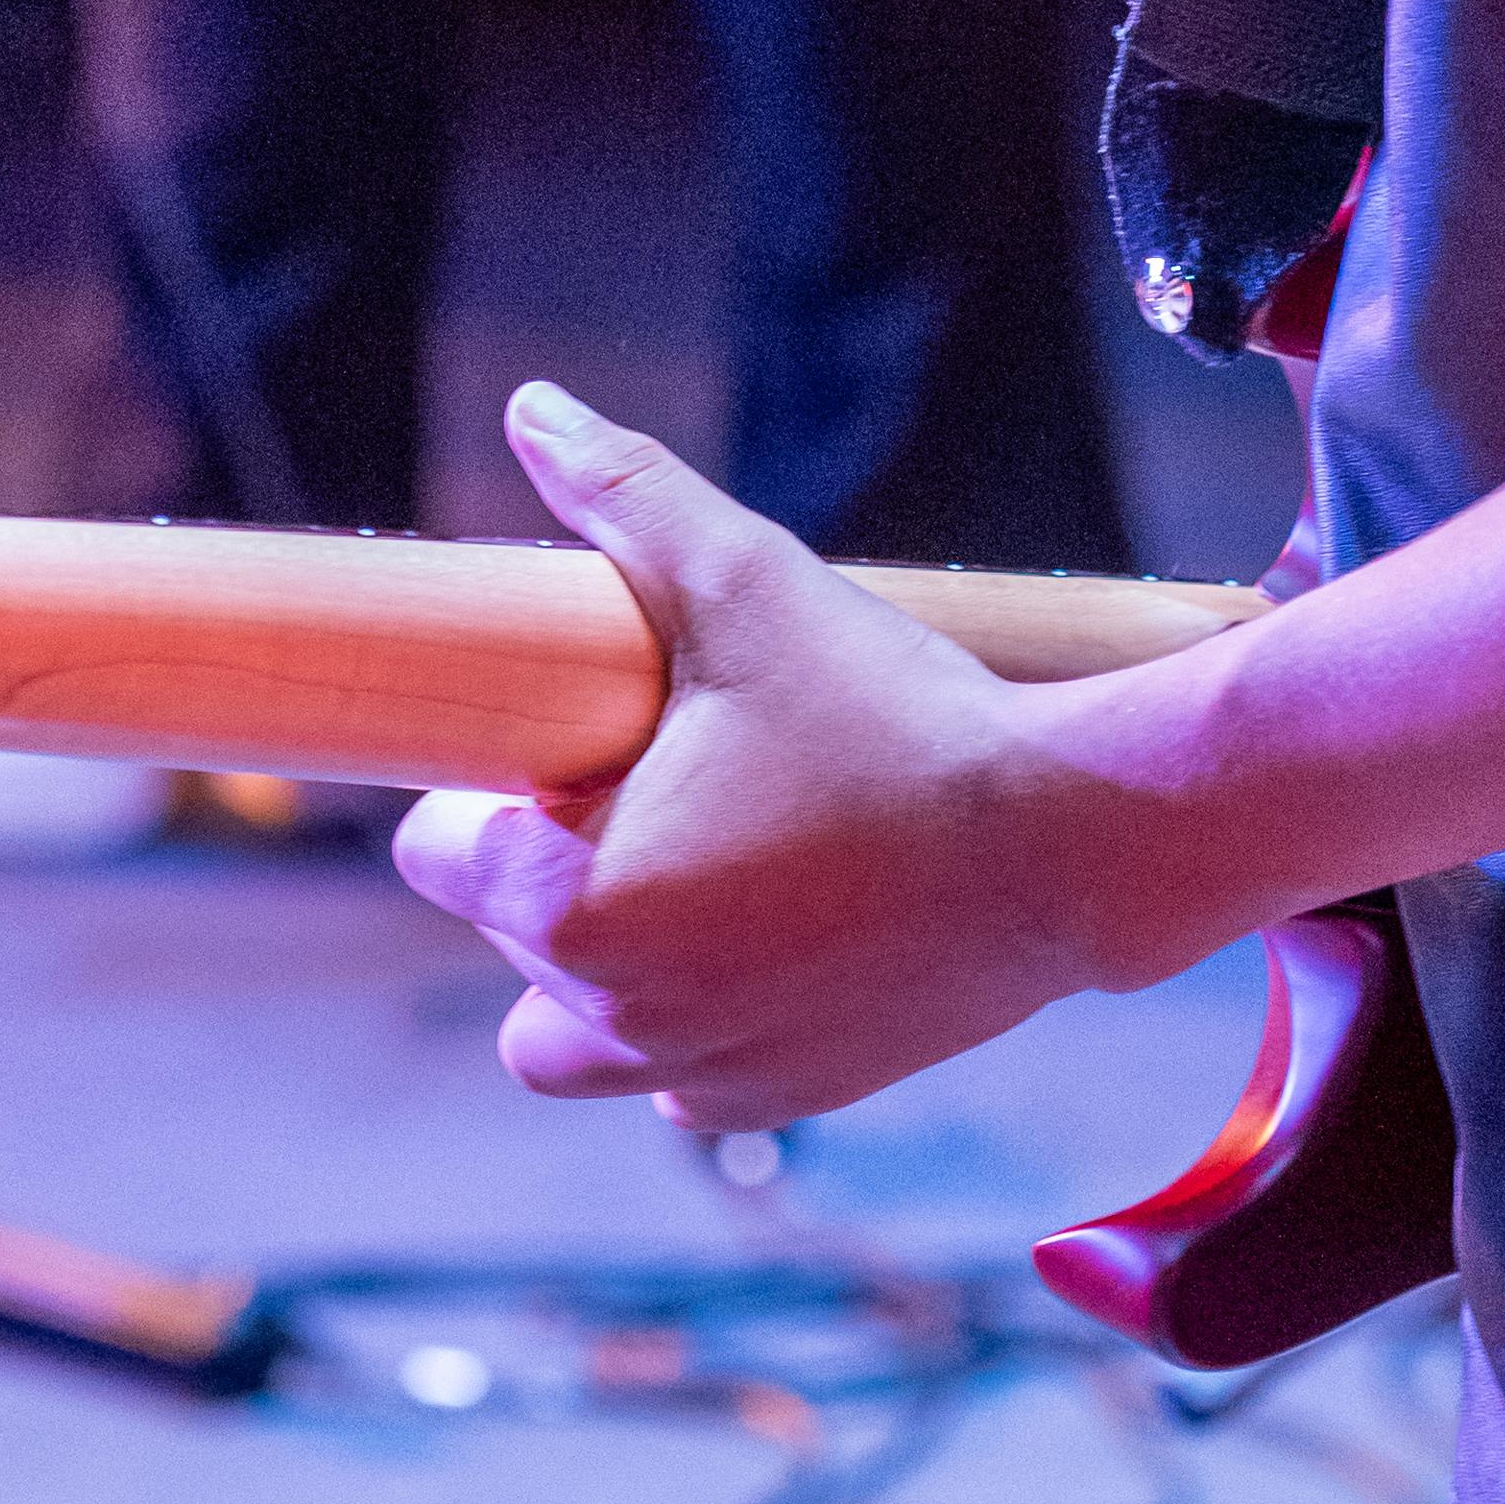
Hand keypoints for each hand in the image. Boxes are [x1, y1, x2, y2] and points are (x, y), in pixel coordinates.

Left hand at [391, 387, 1188, 1127]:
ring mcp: (705, 1070)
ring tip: (688, 865)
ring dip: (601, 967)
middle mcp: (622, 1015)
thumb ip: (626, 494)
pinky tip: (761, 927)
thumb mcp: (748, 582)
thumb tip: (532, 406)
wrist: (1065, 845)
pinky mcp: (786, 1097)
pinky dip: (693, 1020)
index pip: (439, 854)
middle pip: (509, 943)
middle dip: (551, 868)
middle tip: (648, 778)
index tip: (568, 738)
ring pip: (577, 1038)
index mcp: (575, 909)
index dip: (494, 783)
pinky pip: (682, 1080)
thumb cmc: (896, 717)